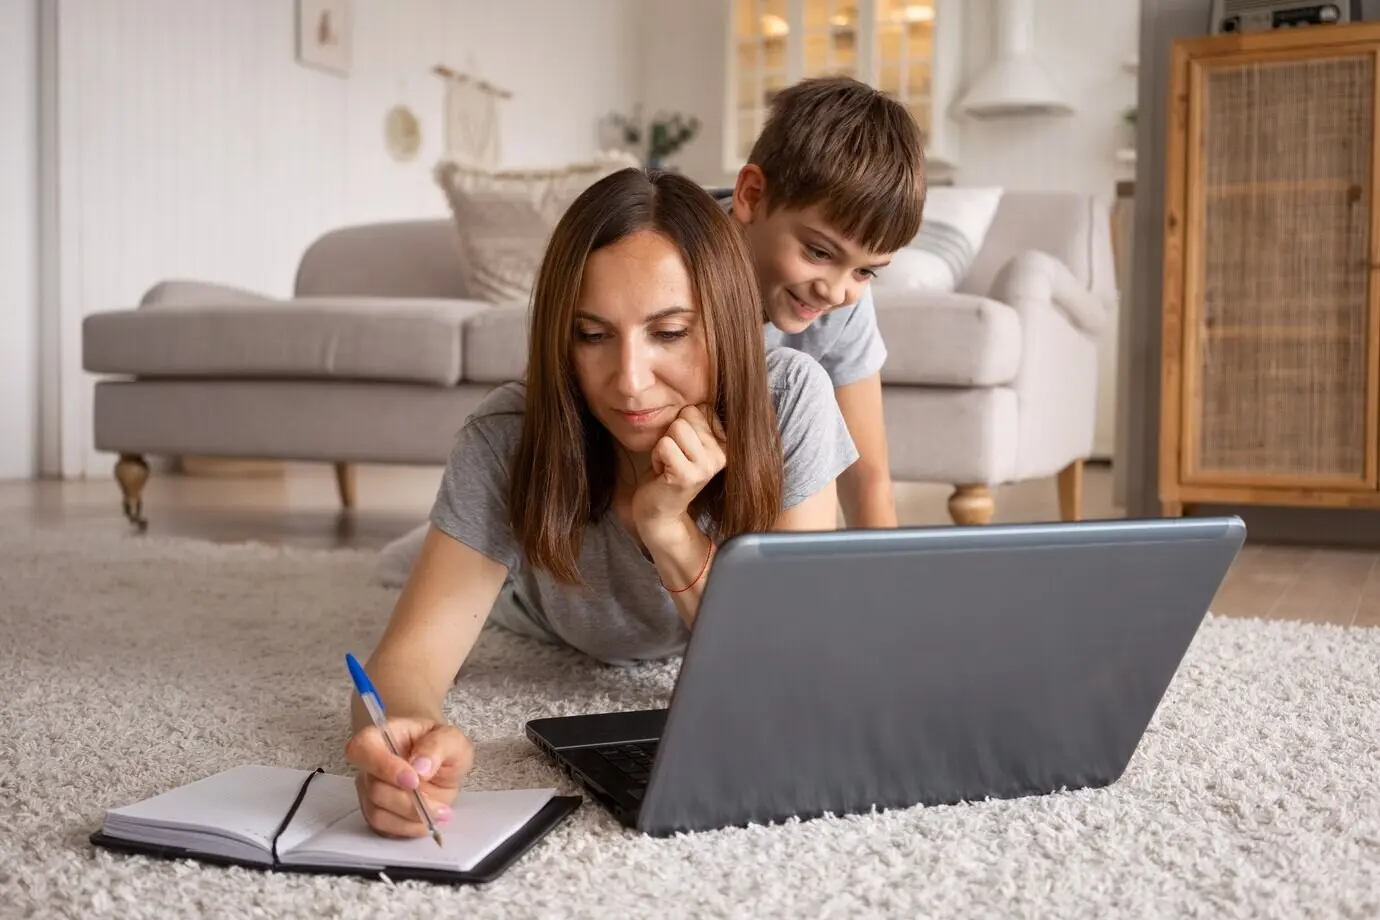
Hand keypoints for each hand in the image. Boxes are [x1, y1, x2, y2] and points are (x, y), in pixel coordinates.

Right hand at [344, 718, 473, 838]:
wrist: (441, 763)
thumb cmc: (440, 746)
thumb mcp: (451, 739)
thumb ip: (437, 746)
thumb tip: (420, 767)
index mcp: (379, 737)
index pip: (364, 749)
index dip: (385, 767)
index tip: (414, 780)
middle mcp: (368, 765)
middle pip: (375, 789)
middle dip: (409, 801)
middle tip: (439, 805)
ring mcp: (369, 791)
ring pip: (378, 813)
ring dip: (412, 818)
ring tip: (440, 812)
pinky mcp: (376, 813)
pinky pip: (385, 829)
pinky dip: (409, 829)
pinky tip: (428, 821)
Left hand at [631, 405, 726, 538]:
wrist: (660, 510)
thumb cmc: (670, 470)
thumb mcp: (688, 442)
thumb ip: (696, 421)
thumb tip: (702, 387)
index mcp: (726, 443)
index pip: (700, 408)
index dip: (682, 424)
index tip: (683, 448)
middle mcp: (722, 455)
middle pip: (687, 415)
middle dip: (672, 434)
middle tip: (674, 458)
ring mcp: (707, 466)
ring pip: (676, 428)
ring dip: (663, 445)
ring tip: (669, 464)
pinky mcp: (688, 476)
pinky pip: (664, 445)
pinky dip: (656, 457)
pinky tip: (663, 473)